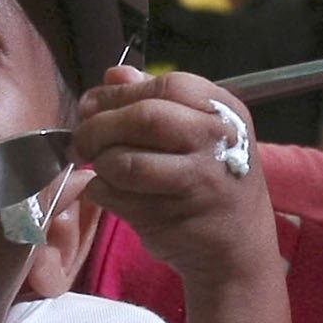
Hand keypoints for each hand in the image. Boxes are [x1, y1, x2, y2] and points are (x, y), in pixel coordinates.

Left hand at [74, 68, 280, 295]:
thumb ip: (157, 99)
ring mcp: (196, 184)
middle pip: (144, 119)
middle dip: (100, 126)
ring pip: (123, 161)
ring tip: (103, 167)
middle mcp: (216, 144)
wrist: (238, 247)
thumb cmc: (212, 180)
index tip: (92, 105)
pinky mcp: (171, 219)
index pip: (167, 85)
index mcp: (224, 113)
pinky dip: (102, 192)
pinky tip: (112, 193)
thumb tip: (113, 75)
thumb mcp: (200, 131)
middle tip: (84, 138)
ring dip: (100, 163)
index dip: (120, 93)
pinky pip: (115, 197)